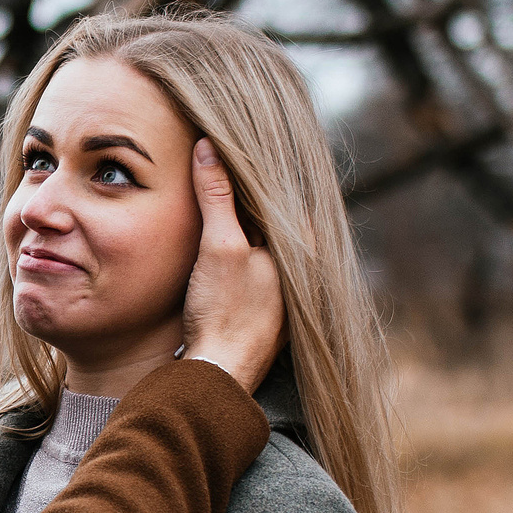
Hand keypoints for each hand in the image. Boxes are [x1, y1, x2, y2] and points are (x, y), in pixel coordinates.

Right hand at [178, 138, 284, 391]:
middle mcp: (303, 264)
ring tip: (213, 184)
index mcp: (303, 244)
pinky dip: (240, 242)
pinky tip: (218, 237)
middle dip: (245, 188)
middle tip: (215, 152)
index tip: (225, 139)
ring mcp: (287, 286)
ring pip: (262, 236)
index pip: (276, 190)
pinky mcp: (269, 304)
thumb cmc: (223, 312)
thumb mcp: (218, 246)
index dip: (249, 164)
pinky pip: (256, 259)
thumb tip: (209, 146)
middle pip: (269, 212)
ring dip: (241, 215)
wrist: (218, 373)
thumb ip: (216, 195)